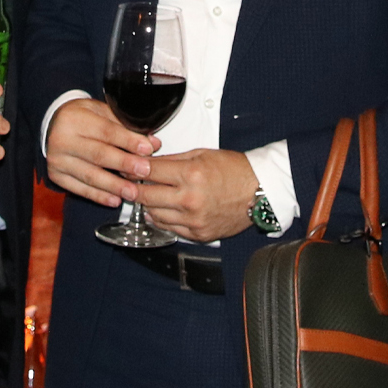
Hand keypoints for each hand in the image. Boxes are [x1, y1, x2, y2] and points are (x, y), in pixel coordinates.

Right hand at [46, 97, 156, 206]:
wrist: (53, 127)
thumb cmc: (82, 118)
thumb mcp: (101, 112)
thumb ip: (126, 127)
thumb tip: (152, 143)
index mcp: (74, 118)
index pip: (106, 131)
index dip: (128, 141)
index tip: (147, 149)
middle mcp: (62, 139)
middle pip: (98, 154)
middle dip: (124, 164)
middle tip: (144, 171)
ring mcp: (57, 160)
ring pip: (90, 175)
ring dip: (114, 186)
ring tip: (133, 192)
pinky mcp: (56, 176)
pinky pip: (80, 189)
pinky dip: (99, 196)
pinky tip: (114, 200)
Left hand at [137, 147, 256, 241]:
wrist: (260, 191)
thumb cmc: (235, 170)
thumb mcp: (202, 154)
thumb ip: (173, 160)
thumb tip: (149, 163)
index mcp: (191, 174)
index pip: (150, 172)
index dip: (134, 169)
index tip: (128, 168)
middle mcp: (190, 199)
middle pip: (146, 196)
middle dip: (133, 189)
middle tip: (128, 184)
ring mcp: (194, 219)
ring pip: (154, 215)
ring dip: (147, 205)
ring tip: (147, 197)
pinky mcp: (199, 233)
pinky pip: (170, 229)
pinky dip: (162, 220)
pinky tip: (161, 211)